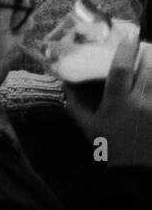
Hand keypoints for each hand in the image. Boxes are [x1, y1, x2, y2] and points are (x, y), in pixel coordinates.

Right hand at [66, 35, 151, 166]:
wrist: (136, 173)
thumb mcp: (89, 128)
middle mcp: (139, 102)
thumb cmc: (110, 148)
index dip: (124, 50)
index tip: (128, 36)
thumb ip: (75, 106)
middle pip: (147, 69)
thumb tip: (65, 86)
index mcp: (117, 102)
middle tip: (145, 43)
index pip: (121, 70)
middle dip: (147, 53)